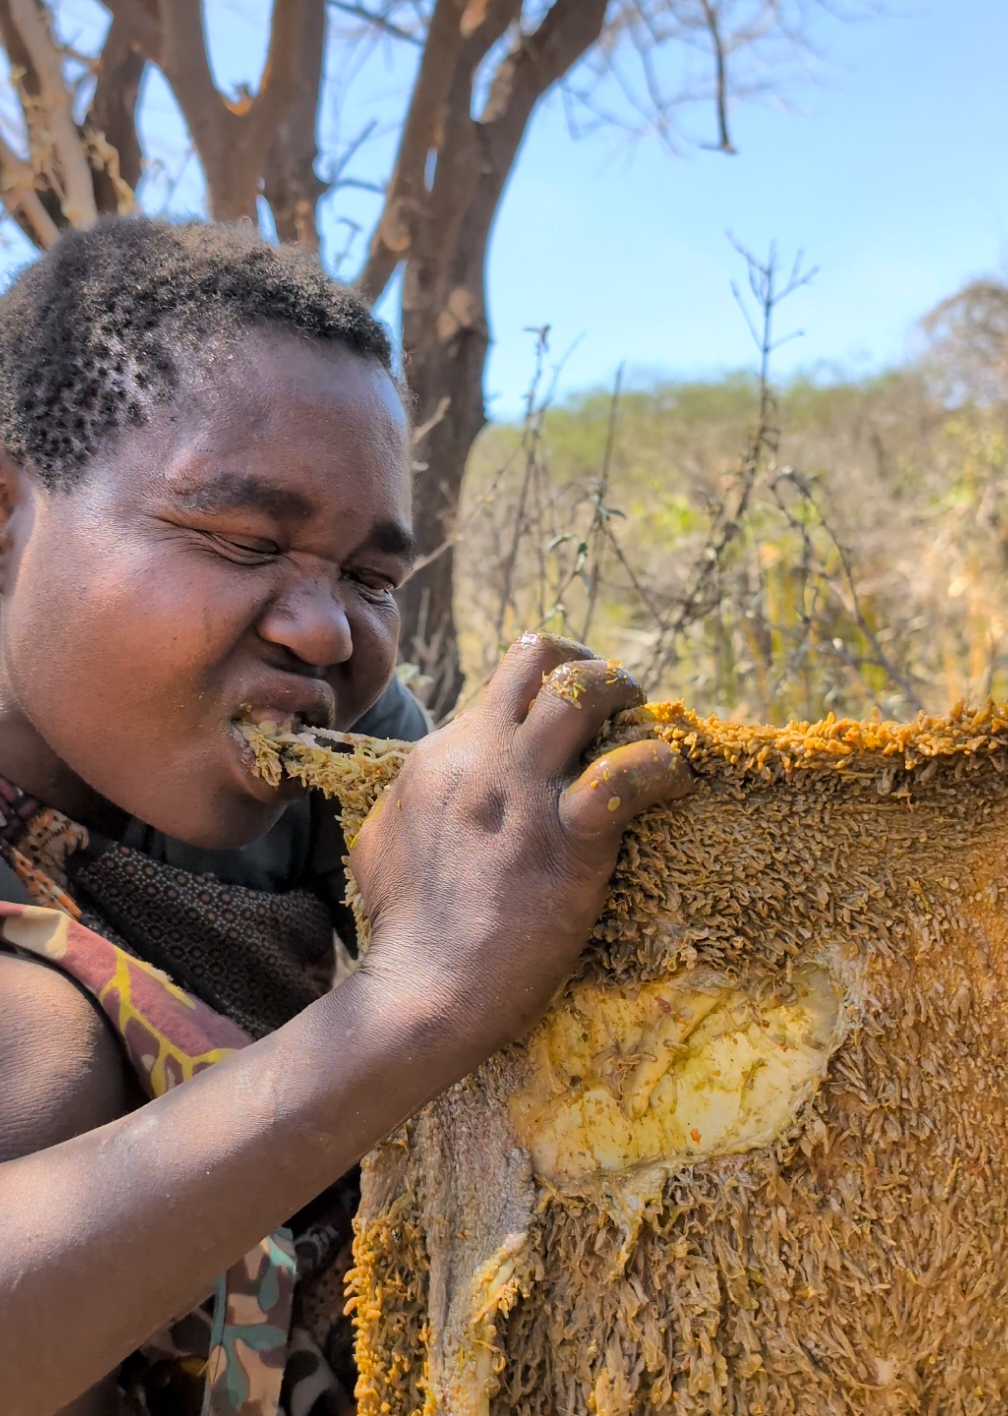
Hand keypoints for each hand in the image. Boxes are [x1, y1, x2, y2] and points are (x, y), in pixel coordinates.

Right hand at [350, 633, 693, 1064]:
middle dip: (589, 666)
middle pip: (538, 656)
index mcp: (438, 756)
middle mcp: (478, 757)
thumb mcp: (383, 840)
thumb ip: (411, 798)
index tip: (575, 725)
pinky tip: (675, 781)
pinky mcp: (566, 841)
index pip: (503, 685)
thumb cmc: (403, 931)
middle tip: (617, 702)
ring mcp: (521, 793)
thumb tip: (425, 784)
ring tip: (649, 725)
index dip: (548, 693)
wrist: (422, 994)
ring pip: (582, 691)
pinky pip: (626, 773)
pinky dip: (662, 766)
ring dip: (627, 696)